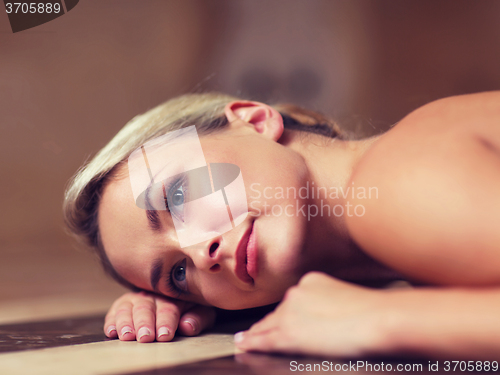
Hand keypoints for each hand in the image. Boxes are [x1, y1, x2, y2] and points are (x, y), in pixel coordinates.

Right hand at [104, 291, 215, 342]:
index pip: (168, 308)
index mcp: (173, 295)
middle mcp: (152, 295)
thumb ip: (197, 318)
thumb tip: (187, 326)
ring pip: (127, 308)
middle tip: (145, 337)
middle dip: (145, 323)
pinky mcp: (122, 304)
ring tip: (127, 336)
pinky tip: (111, 332)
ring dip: (126, 323)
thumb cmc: (191, 307)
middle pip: (146, 308)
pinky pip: (114, 311)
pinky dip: (111, 321)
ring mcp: (135, 298)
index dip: (166, 322)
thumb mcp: (201, 310)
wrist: (177, 293)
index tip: (165, 335)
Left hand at [234, 272, 387, 357]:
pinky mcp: (288, 333)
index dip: (283, 313)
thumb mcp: (347, 297)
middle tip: (254, 333)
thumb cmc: (373, 312)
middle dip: (268, 324)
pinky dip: (252, 342)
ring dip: (256, 334)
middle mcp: (296, 293)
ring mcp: (290, 313)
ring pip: (267, 325)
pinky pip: (264, 339)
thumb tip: (328, 315)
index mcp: (311, 282)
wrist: (376, 319)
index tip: (278, 319)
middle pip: (277, 312)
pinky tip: (244, 344)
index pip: (291, 301)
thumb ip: (330, 302)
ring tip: (245, 340)